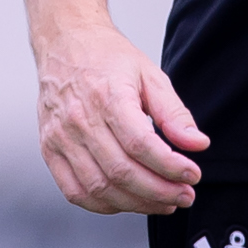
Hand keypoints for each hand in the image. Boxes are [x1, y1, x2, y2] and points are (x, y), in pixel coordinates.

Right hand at [34, 21, 208, 214]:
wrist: (65, 42)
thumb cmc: (108, 58)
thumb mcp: (150, 75)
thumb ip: (174, 113)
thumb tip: (197, 145)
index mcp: (108, 96)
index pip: (141, 145)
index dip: (170, 167)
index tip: (193, 175)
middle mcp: (79, 119)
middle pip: (121, 171)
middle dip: (160, 191)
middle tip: (184, 195)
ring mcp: (60, 137)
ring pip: (99, 187)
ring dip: (136, 203)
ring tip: (163, 202)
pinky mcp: (49, 149)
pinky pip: (75, 191)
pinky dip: (104, 205)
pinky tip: (128, 201)